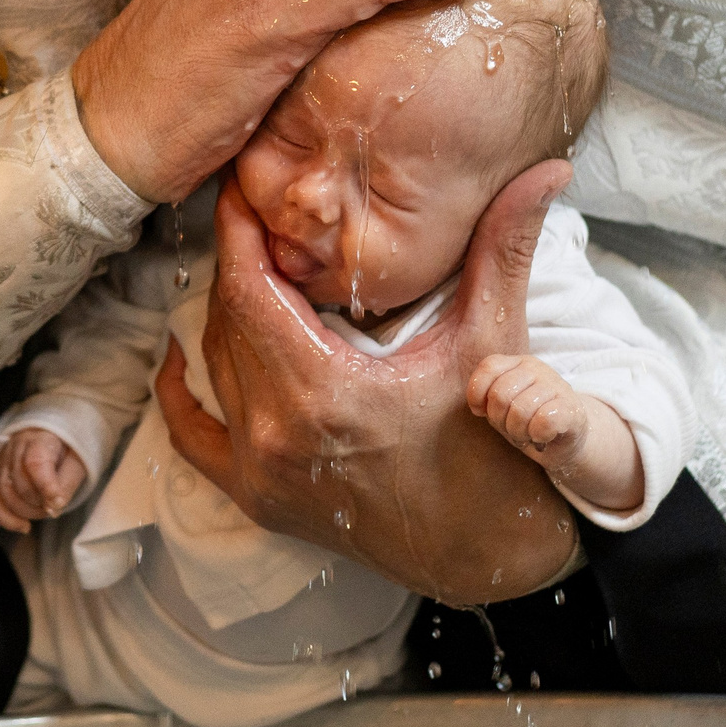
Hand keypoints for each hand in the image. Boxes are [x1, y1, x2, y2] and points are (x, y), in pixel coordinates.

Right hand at [0, 428, 88, 533]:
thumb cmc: (67, 451)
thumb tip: (54, 507)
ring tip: (44, 512)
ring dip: (25, 510)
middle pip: (18, 480)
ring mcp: (2, 461)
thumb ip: (67, 483)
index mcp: (40, 438)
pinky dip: (6, 518)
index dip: (45, 485)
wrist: (54, 438)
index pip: (35, 462)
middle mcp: (16, 446)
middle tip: (55, 506)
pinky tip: (24, 526)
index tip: (57, 502)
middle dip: (38, 501)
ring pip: (4, 491)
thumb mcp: (78, 462)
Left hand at [155, 159, 579, 603]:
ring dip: (226, 311)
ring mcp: (261, 473)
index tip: (243, 187)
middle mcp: (276, 436)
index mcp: (323, 394)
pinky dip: (183, 390)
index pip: (249, 288)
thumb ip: (504, 249)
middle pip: (227, 319)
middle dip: (238, 260)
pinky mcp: (259, 497)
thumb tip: (547, 169)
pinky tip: (178, 353)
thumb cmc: (497, 454)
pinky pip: (194, 435)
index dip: (239, 230)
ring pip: (213, 364)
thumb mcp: (496, 343)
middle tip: (254, 212)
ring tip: (249, 262)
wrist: (495, 557)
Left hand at [469, 355, 584, 455]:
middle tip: (511, 428)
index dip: (477, 394)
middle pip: (500, 394)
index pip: (489, 367)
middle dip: (499, 420)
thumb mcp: (503, 407)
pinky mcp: (572, 409)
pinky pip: (544, 421)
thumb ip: (488, 399)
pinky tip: (541, 437)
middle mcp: (537, 369)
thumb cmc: (529, 421)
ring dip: (518, 432)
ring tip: (526, 434)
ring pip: (520, 411)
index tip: (482, 412)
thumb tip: (479, 407)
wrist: (566, 438)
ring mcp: (556, 386)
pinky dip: (537, 434)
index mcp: (518, 363)